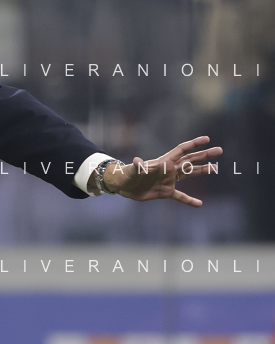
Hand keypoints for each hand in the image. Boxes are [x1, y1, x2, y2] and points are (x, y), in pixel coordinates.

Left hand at [97, 136, 222, 206]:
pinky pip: (180, 196)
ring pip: (189, 174)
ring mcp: (169, 180)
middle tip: (219, 150)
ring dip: (202, 171)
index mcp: (164, 162)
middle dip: (204, 155)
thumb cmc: (127, 175)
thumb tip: (138, 161)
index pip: (182, 150)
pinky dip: (189, 200)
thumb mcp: (133, 170)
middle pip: (190, 160)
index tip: (207, 139)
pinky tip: (199, 204)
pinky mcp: (165, 192)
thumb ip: (138, 166)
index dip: (194, 144)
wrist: (123, 187)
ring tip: (216, 168)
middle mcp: (169, 170)